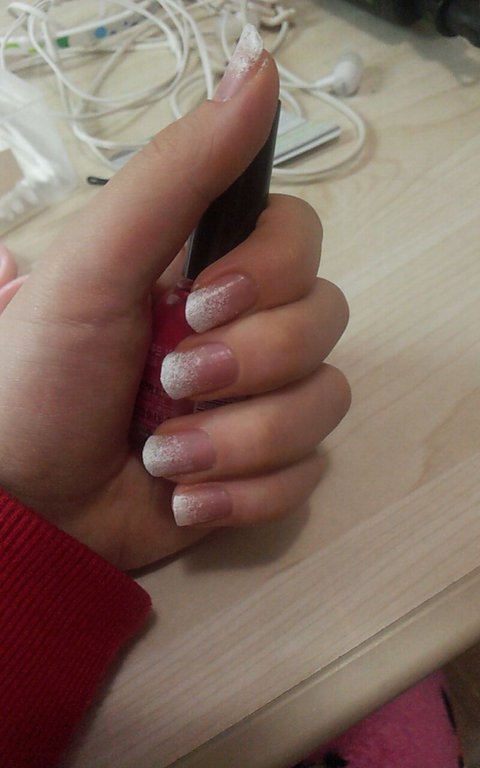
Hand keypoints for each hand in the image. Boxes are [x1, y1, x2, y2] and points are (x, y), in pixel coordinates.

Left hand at [0, 50, 349, 569]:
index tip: (200, 303)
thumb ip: (176, 174)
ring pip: (322, 403)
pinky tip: (181, 499)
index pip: (299, 239)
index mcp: (207, 270)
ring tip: (161, 456)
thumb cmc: (38, 377)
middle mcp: (244, 327)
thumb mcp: (94, 265)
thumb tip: (257, 68)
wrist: (21, 503)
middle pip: (324, 322)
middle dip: (248, 365)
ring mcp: (257, 400)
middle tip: (169, 385)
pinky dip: (241, 493)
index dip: (269, 272)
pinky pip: (305, 473)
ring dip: (238, 440)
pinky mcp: (260, 469)